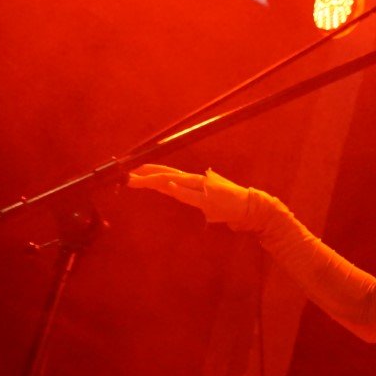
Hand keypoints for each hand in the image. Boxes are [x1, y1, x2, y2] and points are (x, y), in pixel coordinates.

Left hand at [127, 163, 253, 226]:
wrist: (249, 206)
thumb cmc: (228, 201)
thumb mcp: (205, 195)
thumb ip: (188, 192)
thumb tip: (172, 189)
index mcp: (194, 180)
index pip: (167, 172)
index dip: (149, 170)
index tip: (132, 169)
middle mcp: (196, 181)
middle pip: (166, 175)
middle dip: (145, 174)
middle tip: (125, 173)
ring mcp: (202, 189)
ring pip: (174, 183)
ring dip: (154, 180)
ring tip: (136, 180)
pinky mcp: (208, 201)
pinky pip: (192, 196)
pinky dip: (181, 190)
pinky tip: (169, 185)